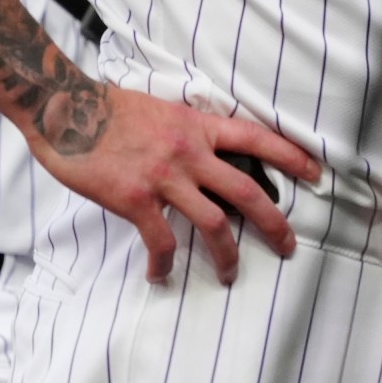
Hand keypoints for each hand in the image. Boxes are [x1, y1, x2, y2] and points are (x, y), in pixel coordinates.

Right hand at [30, 87, 320, 286]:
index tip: (316, 173)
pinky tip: (161, 275)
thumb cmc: (109, 107)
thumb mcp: (163, 109)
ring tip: (231, 274)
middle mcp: (189, 152)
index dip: (291, 156)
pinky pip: (160, 241)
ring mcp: (163, 177)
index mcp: (198, 126)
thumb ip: (188, 132)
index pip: (257, 139)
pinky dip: (164, 263)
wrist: (65, 107)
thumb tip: (206, 154)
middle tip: (288, 245)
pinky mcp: (134, 199)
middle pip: (247, 192)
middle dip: (274, 223)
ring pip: (213, 223)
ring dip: (227, 254)